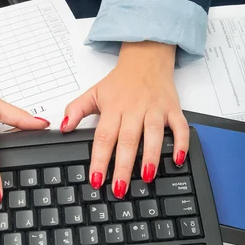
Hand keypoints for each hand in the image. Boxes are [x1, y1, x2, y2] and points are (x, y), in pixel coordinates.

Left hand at [60, 42, 188, 196]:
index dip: (100, 160)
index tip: (96, 179)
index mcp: (114, 107)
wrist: (147, 56)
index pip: (104, 137)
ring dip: (151, 156)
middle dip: (124, 166)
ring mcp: (155, 109)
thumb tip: (63, 127)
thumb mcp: (93, 92)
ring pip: (153, 134)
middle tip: (120, 188)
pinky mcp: (173, 109)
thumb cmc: (121, 81)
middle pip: (128, 140)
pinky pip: (180, 127)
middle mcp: (135, 108)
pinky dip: (181, 143)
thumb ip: (76, 110)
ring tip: (147, 177)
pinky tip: (178, 159)